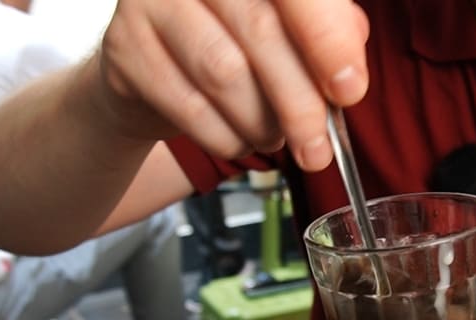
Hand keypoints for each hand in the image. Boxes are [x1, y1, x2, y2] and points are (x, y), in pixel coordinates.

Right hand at [93, 0, 369, 169]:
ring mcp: (152, 1)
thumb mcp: (290, 30)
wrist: (154, 70)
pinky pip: (189, 107)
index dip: (326, 38)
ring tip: (276, 138)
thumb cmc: (234, 42)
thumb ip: (328, 32)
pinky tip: (239, 140)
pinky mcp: (124, 48)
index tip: (350, 89)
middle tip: (319, 148)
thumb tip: (350, 65)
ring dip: (262, 124)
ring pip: (224, 74)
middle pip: (261, 32)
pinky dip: (226, 138)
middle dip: (301, 102)